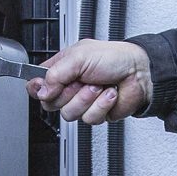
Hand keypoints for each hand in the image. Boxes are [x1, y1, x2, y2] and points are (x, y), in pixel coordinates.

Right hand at [31, 38, 151, 126]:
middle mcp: (70, 86)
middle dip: (68, 92)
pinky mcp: (96, 113)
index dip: (37, 88)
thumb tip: (41, 89)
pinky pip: (89, 119)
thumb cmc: (114, 58)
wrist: (139, 72)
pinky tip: (108, 94)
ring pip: (69, 114)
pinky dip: (101, 105)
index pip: (38, 84)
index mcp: (62, 69)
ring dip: (87, 98)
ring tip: (98, 85)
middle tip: (82, 80)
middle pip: (51, 103)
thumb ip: (55, 73)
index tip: (43, 87)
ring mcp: (82, 101)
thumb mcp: (79, 56)